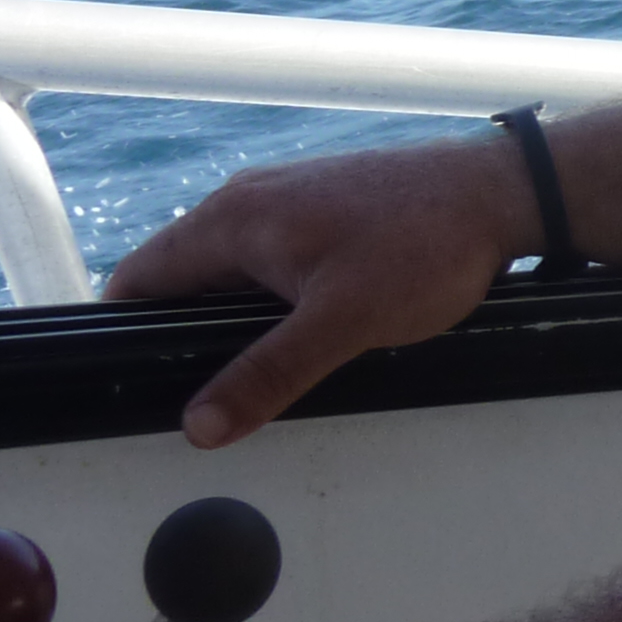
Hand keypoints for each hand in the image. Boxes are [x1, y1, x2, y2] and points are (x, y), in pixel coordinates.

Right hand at [106, 130, 532, 444]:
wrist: (500, 195)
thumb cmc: (425, 245)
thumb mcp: (342, 324)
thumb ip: (266, 376)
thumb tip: (199, 426)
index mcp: (232, 219)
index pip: (139, 277)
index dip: (121, 331)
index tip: (128, 382)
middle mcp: (249, 202)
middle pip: (179, 278)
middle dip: (180, 335)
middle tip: (193, 397)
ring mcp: (288, 202)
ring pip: (228, 273)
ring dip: (229, 321)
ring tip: (246, 375)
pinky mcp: (323, 212)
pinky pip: (269, 263)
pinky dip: (267, 301)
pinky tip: (294, 338)